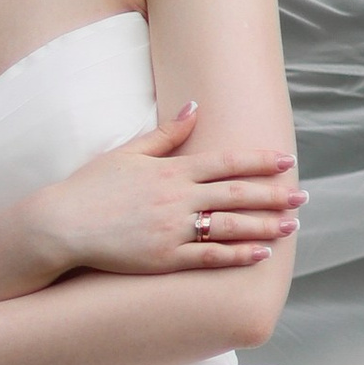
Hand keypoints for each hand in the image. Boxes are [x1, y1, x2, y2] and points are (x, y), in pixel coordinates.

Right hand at [23, 105, 300, 278]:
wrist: (61, 225)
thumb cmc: (90, 187)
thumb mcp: (127, 152)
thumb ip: (166, 133)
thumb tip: (195, 106)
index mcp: (171, 170)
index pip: (225, 162)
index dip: (259, 161)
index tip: (286, 160)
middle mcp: (177, 199)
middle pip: (236, 194)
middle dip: (273, 194)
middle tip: (302, 196)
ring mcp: (172, 230)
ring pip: (229, 227)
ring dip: (264, 226)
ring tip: (291, 225)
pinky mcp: (164, 259)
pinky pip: (209, 258)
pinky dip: (237, 255)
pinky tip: (260, 254)